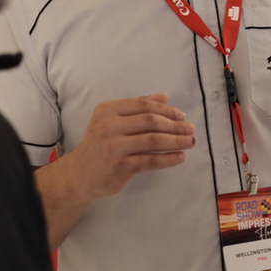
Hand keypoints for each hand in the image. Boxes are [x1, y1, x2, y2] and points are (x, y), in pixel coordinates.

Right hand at [67, 93, 195, 199]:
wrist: (79, 174)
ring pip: (153, 140)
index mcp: (108, 110)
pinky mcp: (120, 167)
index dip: (166, 109)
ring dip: (176, 140)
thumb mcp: (112, 120)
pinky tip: (180, 157)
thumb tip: (164, 96)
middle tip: (191, 129)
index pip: (143, 105)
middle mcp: (109, 126)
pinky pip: (151, 160)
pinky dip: (168, 158)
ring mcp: (114, 147)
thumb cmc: (100, 144)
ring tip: (191, 142)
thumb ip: (137, 107)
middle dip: (175, 125)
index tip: (181, 115)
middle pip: (150, 121)